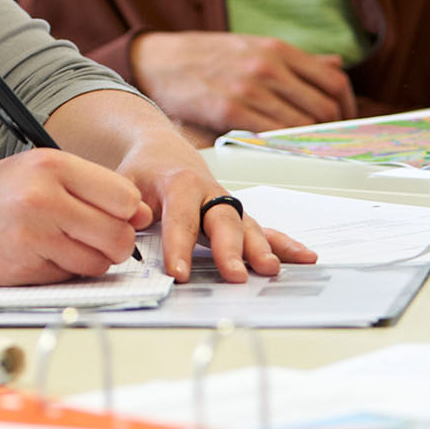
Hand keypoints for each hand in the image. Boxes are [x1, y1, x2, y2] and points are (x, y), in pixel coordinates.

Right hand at [0, 149, 153, 283]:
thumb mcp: (29, 175)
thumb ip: (85, 188)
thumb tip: (141, 213)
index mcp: (50, 164)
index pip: (124, 196)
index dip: (126, 213)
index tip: (111, 217)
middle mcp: (45, 195)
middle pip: (120, 233)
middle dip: (115, 244)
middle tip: (89, 239)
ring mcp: (35, 232)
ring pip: (102, 260)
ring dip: (90, 261)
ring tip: (59, 247)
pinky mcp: (25, 265)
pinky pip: (72, 276)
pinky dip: (64, 273)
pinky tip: (36, 258)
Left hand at [112, 130, 317, 282]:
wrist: (163, 152)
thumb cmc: (145, 172)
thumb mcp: (125, 182)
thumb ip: (127, 204)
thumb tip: (135, 222)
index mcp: (179, 184)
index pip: (180, 218)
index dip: (179, 247)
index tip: (178, 274)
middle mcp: (210, 194)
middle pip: (223, 222)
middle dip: (230, 250)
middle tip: (234, 276)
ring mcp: (228, 207)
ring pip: (248, 227)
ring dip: (261, 249)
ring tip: (270, 270)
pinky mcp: (239, 218)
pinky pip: (264, 231)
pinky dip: (284, 245)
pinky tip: (305, 258)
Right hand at [130, 31, 355, 133]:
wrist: (158, 61)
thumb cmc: (206, 56)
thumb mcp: (252, 45)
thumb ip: (294, 59)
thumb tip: (335, 65)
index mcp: (276, 49)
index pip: (334, 81)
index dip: (347, 106)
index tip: (343, 119)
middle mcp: (267, 67)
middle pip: (324, 107)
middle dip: (331, 129)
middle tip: (325, 140)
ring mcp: (249, 89)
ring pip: (303, 126)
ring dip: (308, 142)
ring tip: (303, 147)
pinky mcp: (229, 111)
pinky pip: (273, 136)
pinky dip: (283, 145)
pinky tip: (278, 147)